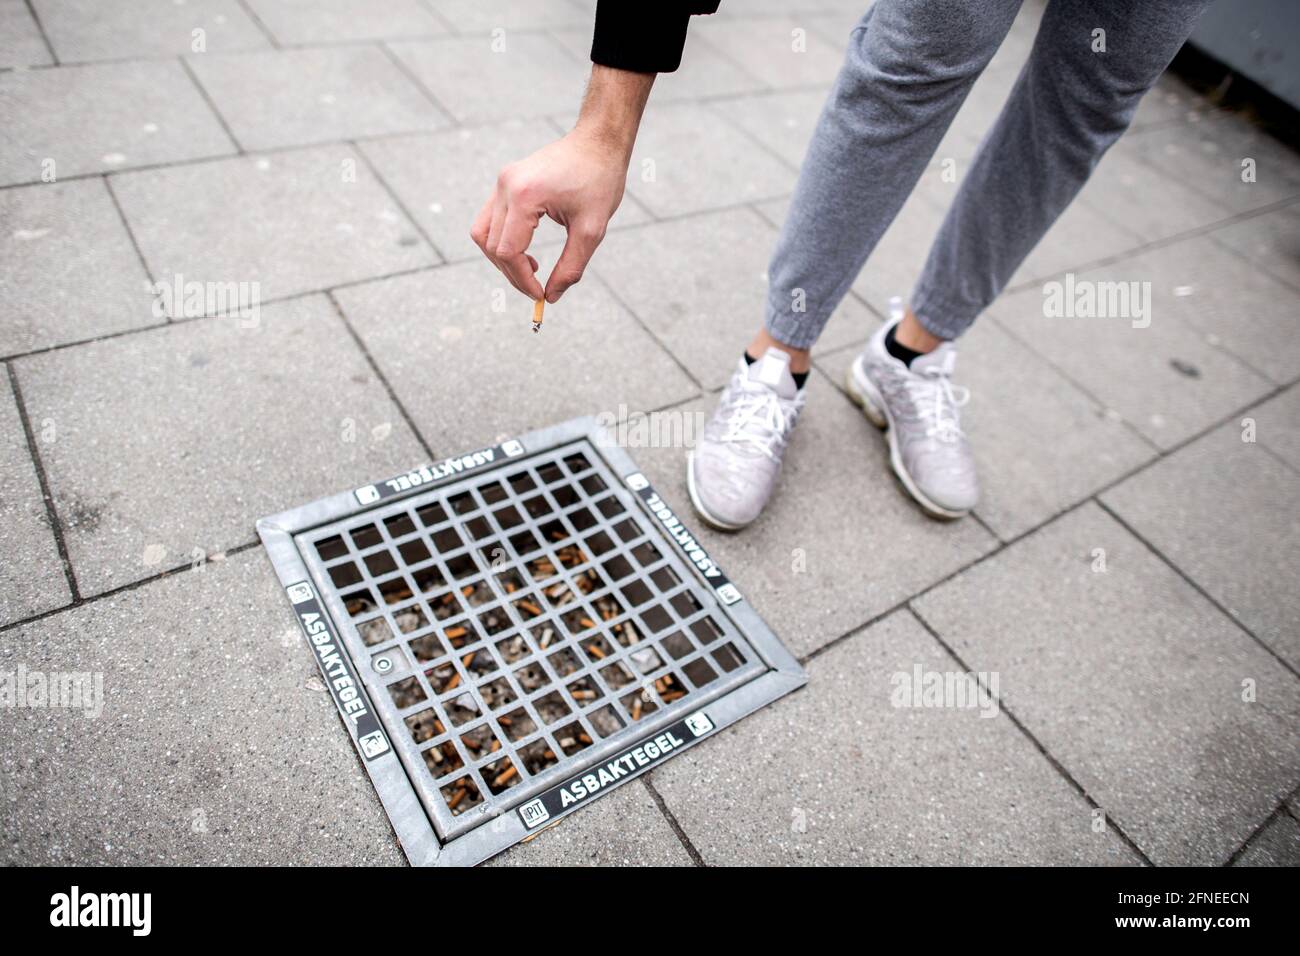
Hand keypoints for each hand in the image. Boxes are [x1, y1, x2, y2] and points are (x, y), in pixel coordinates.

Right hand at [470, 130, 626, 302]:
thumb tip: (551, 297)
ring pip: (483, 233)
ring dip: (501, 258)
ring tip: (531, 268)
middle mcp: (506, 186)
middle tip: (537, 288)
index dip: (522, 279)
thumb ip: (571, 267)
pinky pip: (490, 219)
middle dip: (511, 273)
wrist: (598, 141)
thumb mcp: (592, 230)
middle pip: (491, 245)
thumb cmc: (600, 180)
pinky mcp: (505, 180)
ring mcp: (502, 181)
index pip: (508, 251)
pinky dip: (502, 240)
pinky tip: (526, 250)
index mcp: (525, 196)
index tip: (540, 295)